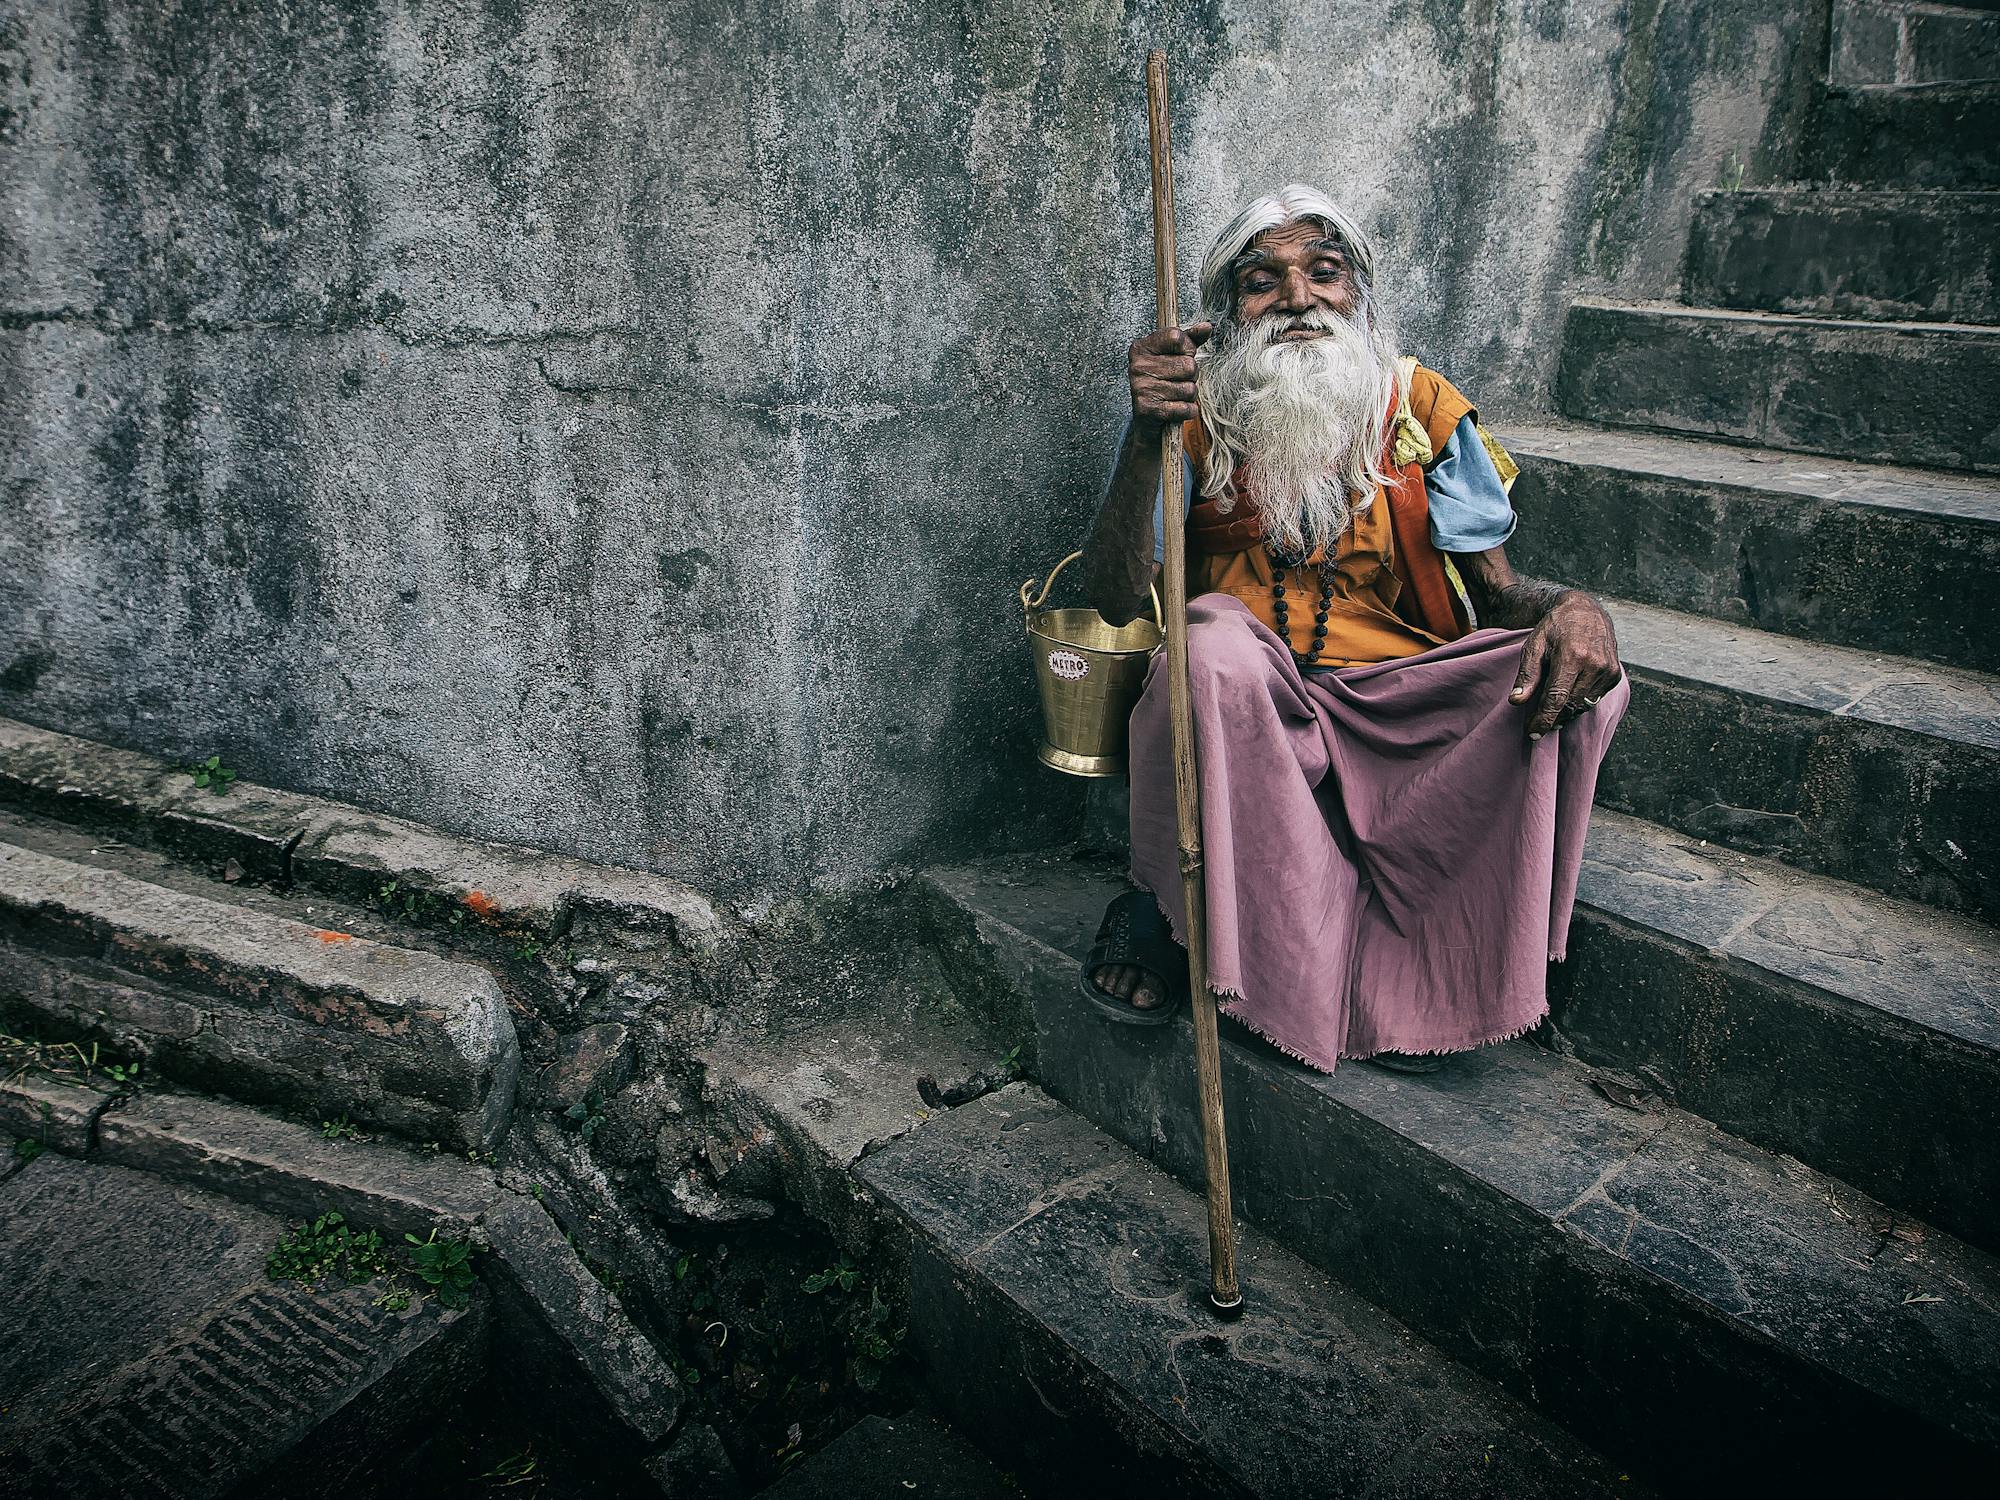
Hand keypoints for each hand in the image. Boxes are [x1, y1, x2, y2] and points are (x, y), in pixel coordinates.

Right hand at [1129, 322, 1212, 433]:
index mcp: (1141, 348)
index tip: (1181, 357)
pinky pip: (1185, 408)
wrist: (1147, 418)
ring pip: (1189, 389)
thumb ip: (1190, 339)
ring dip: (1189, 395)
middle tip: (1179, 381)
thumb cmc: (1163, 381)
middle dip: (1191, 376)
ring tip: (1176, 396)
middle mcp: (1137, 366)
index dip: (1188, 349)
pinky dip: (1187, 411)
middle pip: (1188, 365)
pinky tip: (1176, 409)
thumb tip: (1207, 326)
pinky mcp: (1148, 410)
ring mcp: (1141, 388)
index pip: (1176, 337)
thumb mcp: (1174, 356)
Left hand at [1509, 592, 1621, 738]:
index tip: (1533, 732)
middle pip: (1571, 705)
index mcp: (1573, 656)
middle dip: (1553, 718)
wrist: (1586, 611)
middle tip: (1537, 724)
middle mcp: (1595, 664)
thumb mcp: (1535, 645)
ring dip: (1566, 712)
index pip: (1557, 698)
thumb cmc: (1555, 627)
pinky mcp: (1615, 675)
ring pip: (1583, 705)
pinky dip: (1579, 703)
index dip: (1544, 718)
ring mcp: (1608, 670)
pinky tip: (1568, 696)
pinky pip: (1594, 699)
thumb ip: (1527, 675)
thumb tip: (1517, 701)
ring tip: (1550, 710)